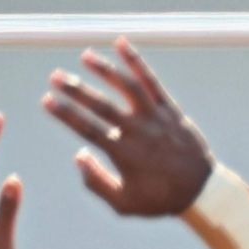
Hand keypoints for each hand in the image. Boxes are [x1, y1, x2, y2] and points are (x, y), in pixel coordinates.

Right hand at [42, 40, 213, 217]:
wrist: (202, 191)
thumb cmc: (160, 199)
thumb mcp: (124, 204)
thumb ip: (97, 182)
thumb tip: (79, 156)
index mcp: (125, 154)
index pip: (88, 129)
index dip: (65, 114)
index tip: (46, 101)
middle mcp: (139, 132)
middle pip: (102, 105)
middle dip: (76, 90)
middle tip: (55, 77)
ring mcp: (156, 118)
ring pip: (128, 87)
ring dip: (105, 70)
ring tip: (85, 55)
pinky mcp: (170, 110)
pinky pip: (152, 82)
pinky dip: (136, 62)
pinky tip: (121, 43)